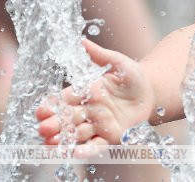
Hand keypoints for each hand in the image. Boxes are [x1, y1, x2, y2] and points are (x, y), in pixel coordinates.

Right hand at [37, 38, 154, 153]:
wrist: (152, 92)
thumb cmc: (133, 76)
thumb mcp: (118, 62)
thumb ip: (100, 55)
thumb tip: (82, 41)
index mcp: (86, 92)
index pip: (64, 99)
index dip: (52, 105)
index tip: (41, 110)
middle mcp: (88, 110)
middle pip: (67, 119)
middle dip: (54, 124)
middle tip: (43, 128)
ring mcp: (98, 124)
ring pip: (76, 134)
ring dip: (63, 139)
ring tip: (51, 144)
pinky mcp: (110, 136)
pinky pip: (96, 146)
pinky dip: (85, 150)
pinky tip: (75, 154)